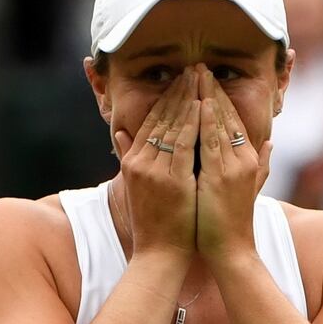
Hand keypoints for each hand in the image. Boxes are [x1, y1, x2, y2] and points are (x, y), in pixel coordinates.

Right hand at [113, 67, 200, 260]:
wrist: (159, 253)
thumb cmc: (153, 223)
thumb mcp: (134, 186)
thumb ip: (128, 156)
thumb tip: (120, 132)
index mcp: (133, 161)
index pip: (151, 121)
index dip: (166, 98)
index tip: (180, 80)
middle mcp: (140, 162)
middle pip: (162, 118)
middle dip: (179, 91)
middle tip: (193, 69)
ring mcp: (155, 171)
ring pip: (174, 127)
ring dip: (188, 100)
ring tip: (200, 79)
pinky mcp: (172, 180)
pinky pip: (185, 145)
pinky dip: (194, 124)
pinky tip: (203, 106)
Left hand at [195, 67, 271, 262]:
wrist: (231, 251)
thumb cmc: (232, 223)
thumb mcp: (249, 189)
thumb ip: (262, 165)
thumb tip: (272, 145)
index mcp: (250, 160)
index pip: (234, 120)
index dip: (220, 97)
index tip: (207, 78)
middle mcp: (245, 159)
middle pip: (227, 116)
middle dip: (212, 89)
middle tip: (199, 66)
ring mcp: (234, 167)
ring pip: (220, 124)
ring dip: (207, 97)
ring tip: (195, 74)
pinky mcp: (220, 177)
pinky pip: (211, 142)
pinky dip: (205, 121)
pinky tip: (197, 103)